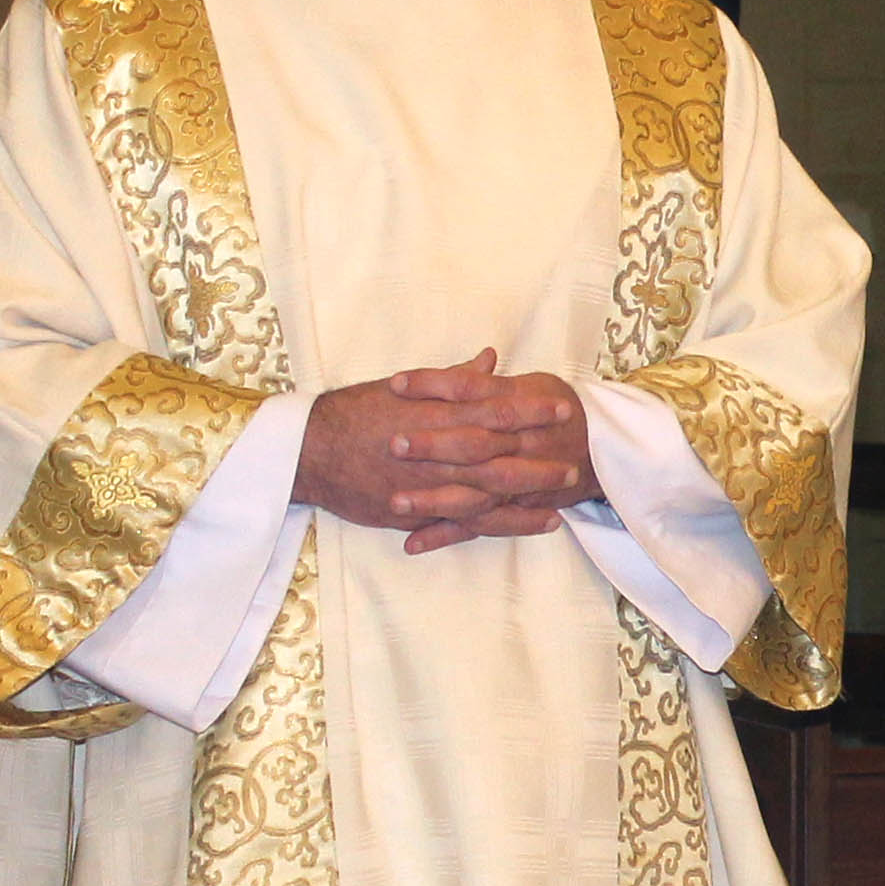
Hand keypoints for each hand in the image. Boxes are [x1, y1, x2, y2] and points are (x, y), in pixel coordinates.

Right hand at [297, 351, 599, 548]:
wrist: (309, 452)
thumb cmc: (355, 413)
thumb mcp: (404, 389)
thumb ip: (452, 379)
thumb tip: (490, 361)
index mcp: (434, 413)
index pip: (493, 408)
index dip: (531, 408)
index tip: (563, 406)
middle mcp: (435, 451)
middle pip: (498, 455)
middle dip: (538, 458)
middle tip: (574, 457)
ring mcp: (427, 486)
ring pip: (488, 494)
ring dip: (529, 495)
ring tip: (564, 495)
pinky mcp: (418, 513)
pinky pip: (467, 523)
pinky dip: (502, 524)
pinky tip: (533, 524)